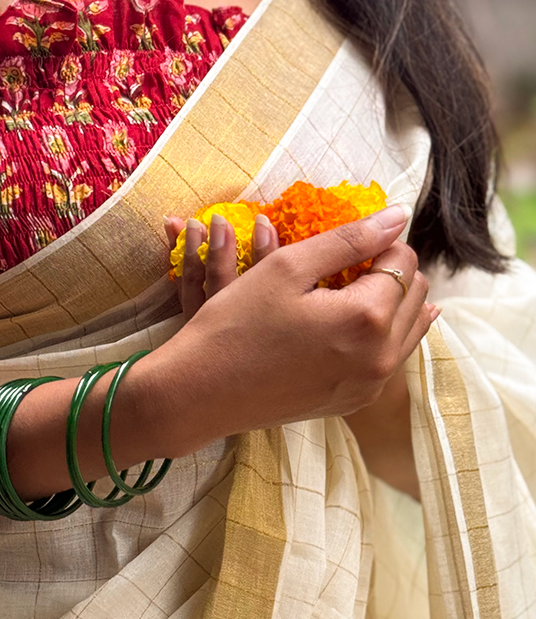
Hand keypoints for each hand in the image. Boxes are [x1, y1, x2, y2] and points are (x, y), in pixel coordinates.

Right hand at [149, 205, 437, 452]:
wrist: (202, 392)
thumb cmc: (236, 324)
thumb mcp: (287, 268)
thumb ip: (348, 239)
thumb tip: (398, 216)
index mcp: (367, 319)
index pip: (403, 261)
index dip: (379, 241)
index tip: (345, 241)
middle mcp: (381, 357)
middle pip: (415, 294)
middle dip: (389, 270)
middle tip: (346, 262)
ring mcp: (370, 385)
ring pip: (409, 329)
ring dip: (388, 302)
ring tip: (348, 288)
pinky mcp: (355, 401)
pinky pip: (389, 359)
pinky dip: (379, 334)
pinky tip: (350, 323)